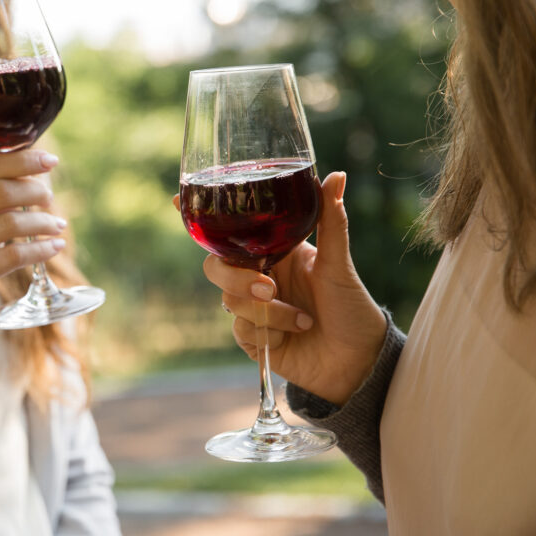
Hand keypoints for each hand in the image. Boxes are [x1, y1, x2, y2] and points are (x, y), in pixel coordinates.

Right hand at [0, 150, 66, 351]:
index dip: (21, 161)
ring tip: (57, 225)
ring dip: (42, 222)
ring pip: (10, 223)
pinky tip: (54, 247)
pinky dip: (41, 249)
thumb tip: (32, 171)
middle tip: (51, 198)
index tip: (51, 161)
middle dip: (34, 191)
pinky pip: (14, 256)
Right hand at [186, 172, 386, 405]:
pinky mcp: (252, 339)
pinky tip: (292, 336)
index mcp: (273, 252)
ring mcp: (253, 309)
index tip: (175, 198)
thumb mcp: (338, 264)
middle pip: (216, 267)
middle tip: (268, 289)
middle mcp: (258, 277)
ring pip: (230, 301)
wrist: (359, 360)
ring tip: (303, 320)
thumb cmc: (351, 306)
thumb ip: (331, 222)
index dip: (202, 219)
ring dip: (268, 313)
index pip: (231, 233)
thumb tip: (338, 176)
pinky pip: (241, 330)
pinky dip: (268, 333)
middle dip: (237, 279)